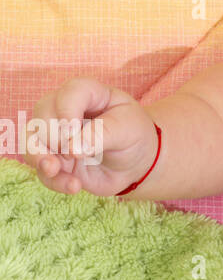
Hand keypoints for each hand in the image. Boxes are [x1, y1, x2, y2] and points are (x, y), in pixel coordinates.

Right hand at [23, 77, 158, 196]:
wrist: (135, 162)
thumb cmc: (133, 135)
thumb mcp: (128, 129)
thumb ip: (101, 135)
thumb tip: (72, 149)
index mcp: (90, 95)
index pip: (70, 92)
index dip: (66, 110)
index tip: (72, 130)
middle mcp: (66, 111)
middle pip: (42, 115)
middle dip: (52, 136)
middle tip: (75, 152)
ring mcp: (56, 136)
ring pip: (31, 142)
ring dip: (40, 158)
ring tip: (55, 170)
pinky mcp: (53, 160)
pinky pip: (41, 170)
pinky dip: (54, 180)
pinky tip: (74, 186)